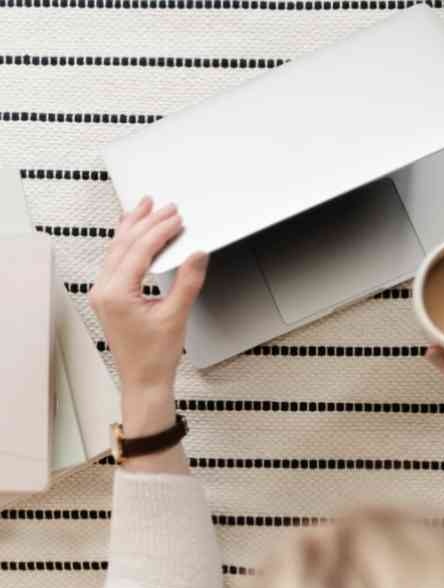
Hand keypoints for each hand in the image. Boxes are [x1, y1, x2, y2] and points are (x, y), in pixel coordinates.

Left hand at [90, 196, 207, 456]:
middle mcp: (104, 290)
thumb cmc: (154, 357)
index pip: (139, 251)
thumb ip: (187, 282)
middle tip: (164, 206)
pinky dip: (127, 244)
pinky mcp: (109, 297)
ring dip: (133, 228)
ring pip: (116, 250)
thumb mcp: (176, 316)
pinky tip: (134, 233)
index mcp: (116, 294)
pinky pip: (115, 261)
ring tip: (145, 208)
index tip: (176, 218)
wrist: (143, 381)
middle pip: (124, 245)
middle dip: (145, 222)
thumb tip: (197, 255)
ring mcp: (103, 293)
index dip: (159, 231)